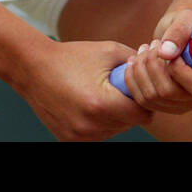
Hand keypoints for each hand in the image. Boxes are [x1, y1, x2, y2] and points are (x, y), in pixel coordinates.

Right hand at [15, 39, 154, 140]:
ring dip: (114, 116)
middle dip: (128, 107)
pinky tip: (87, 103)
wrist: (33, 68)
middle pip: (129, 124)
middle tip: (115, 87)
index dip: (144, 100)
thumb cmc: (72, 57)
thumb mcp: (109, 51)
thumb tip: (158, 71)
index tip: (137, 88)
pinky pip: (97, 134)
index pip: (142, 116)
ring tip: (99, 94)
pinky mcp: (69, 140)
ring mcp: (78, 136)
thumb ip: (137, 63)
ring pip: (114, 131)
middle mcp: (90, 125)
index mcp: (102, 104)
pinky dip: (98, 122)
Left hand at [119, 8, 191, 113]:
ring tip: (142, 49)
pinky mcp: (170, 106)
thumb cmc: (188, 23)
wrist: (180, 32)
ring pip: (154, 98)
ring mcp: (189, 103)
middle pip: (171, 94)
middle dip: (153, 66)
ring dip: (140, 71)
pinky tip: (134, 62)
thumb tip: (165, 53)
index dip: (178, 70)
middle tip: (150, 45)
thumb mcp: (186, 20)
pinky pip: (145, 102)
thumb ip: (178, 33)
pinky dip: (133, 82)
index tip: (168, 49)